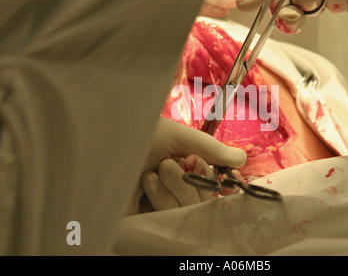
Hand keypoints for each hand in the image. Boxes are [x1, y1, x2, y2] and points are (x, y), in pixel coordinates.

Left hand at [127, 117, 246, 212]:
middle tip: (169, 164)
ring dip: (170, 189)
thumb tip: (242, 159)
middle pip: (202, 202)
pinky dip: (158, 200)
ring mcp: (159, 204)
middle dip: (189, 182)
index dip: (219, 184)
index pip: (212, 185)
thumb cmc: (139, 132)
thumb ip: (211, 149)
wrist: (102, 138)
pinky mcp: (142, 219)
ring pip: (185, 211)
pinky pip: (165, 219)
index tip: (226, 179)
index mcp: (184, 169)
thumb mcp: (180, 137)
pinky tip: (143, 185)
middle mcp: (174, 187)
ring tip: (150, 172)